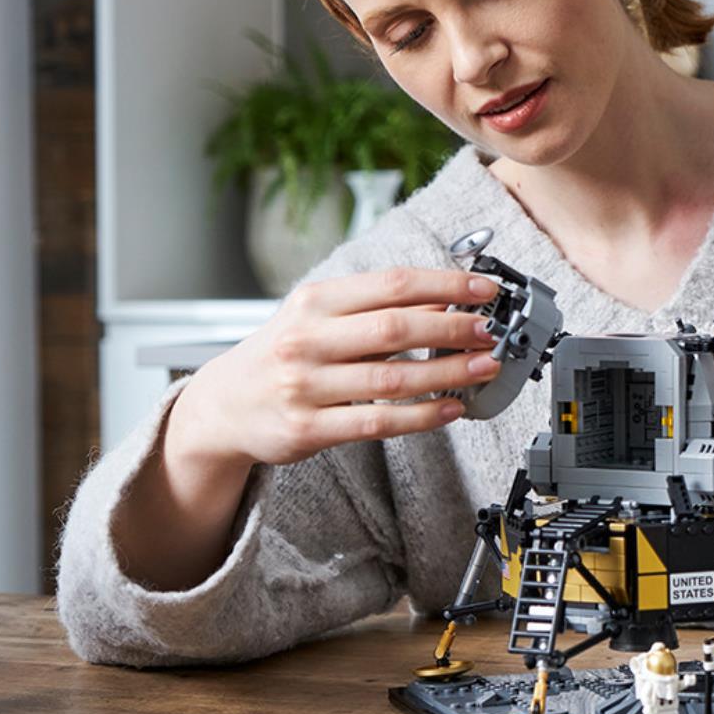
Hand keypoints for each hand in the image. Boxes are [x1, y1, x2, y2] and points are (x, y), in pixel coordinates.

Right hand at [176, 266, 503, 467]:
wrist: (223, 405)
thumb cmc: (281, 354)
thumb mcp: (318, 317)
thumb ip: (374, 308)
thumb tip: (444, 301)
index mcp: (314, 301)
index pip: (392, 285)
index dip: (445, 285)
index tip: (484, 289)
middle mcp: (307, 339)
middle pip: (395, 328)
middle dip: (452, 329)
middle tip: (490, 331)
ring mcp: (305, 386)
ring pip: (392, 378)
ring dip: (448, 373)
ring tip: (484, 368)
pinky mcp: (308, 428)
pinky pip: (377, 422)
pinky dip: (421, 416)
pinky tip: (451, 408)